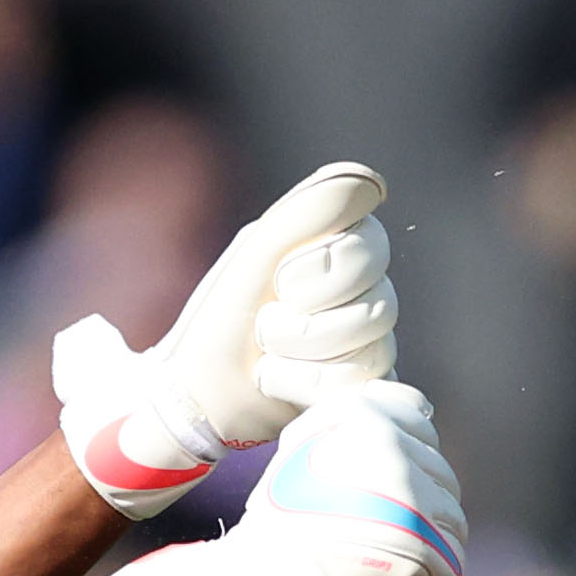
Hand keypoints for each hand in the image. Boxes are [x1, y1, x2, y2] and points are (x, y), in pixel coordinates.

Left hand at [53, 162, 398, 514]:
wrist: (195, 393)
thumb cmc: (221, 318)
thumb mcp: (258, 252)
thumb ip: (312, 209)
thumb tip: (372, 183)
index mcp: (337, 247)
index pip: (371, 242)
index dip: (326, 266)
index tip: (281, 280)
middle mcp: (361, 291)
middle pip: (380, 296)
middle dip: (310, 316)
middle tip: (267, 322)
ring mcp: (368, 342)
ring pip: (371, 341)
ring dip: (300, 349)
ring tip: (266, 355)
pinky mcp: (363, 388)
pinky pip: (361, 381)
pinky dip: (306, 384)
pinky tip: (280, 381)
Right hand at [102, 381, 465, 575]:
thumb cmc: (283, 516)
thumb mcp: (309, 441)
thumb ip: (363, 416)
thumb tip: (423, 410)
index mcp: (366, 419)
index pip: (425, 428)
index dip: (409, 464)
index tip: (385, 490)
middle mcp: (394, 453)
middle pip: (444, 481)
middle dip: (418, 511)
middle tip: (374, 534)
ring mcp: (412, 503)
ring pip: (452, 527)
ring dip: (425, 549)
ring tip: (381, 560)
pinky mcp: (422, 553)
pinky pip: (450, 574)